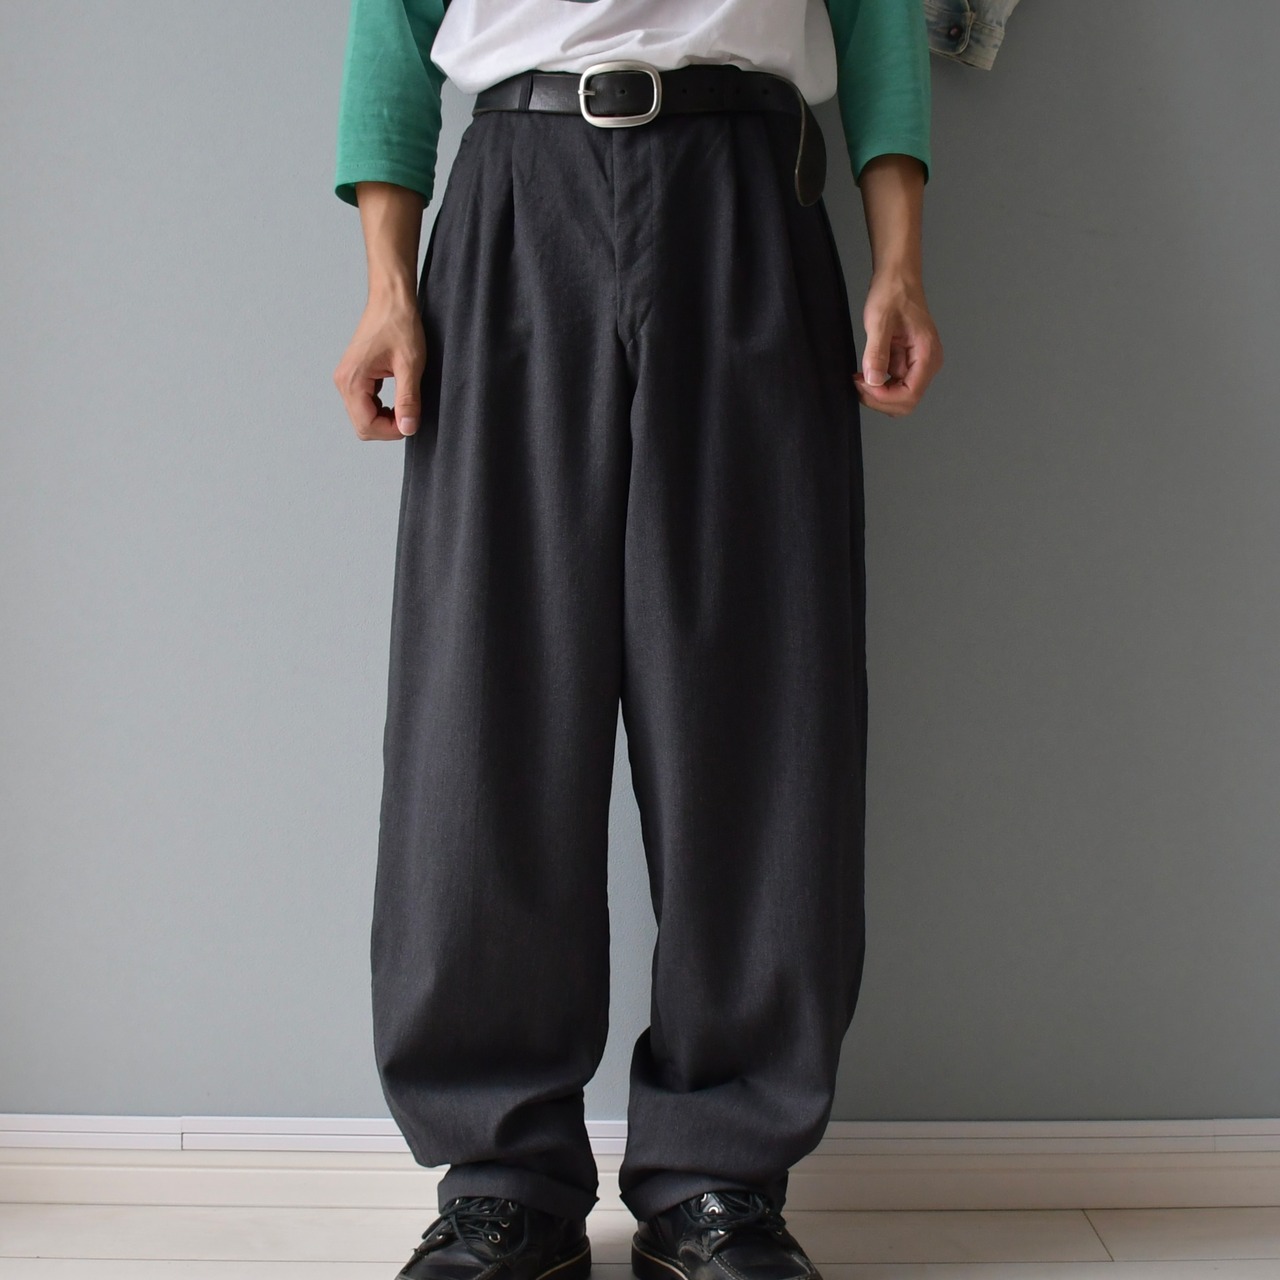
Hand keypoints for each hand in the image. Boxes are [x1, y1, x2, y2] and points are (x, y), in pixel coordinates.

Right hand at [332, 284, 425, 439]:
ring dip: (384, 419)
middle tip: (410, 415)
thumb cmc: (400, 325)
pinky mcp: (354, 375)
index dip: (391, 431)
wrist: (391, 299)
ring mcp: (346, 379)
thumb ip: (408, 400)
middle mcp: (343, 382)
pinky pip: (364, 404)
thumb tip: (408, 428)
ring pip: (362, 417)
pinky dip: (380, 408)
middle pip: (362, 425)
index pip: (366, 425)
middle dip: (387, 428)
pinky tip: (397, 399)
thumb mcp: (410, 365)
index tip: (412, 422)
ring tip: (405, 405)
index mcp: (352, 380)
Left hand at [852, 269, 942, 417]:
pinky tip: (864, 371)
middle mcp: (928, 364)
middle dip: (879, 398)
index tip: (863, 383)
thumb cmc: (893, 293)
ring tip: (858, 375)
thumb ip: (877, 353)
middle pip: (905, 402)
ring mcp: (918, 364)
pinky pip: (893, 384)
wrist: (898, 277)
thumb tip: (873, 381)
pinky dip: (877, 384)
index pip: (909, 395)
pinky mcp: (907, 362)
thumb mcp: (880, 322)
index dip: (884, 397)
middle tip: (857, 381)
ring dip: (876, 393)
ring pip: (898, 396)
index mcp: (927, 355)